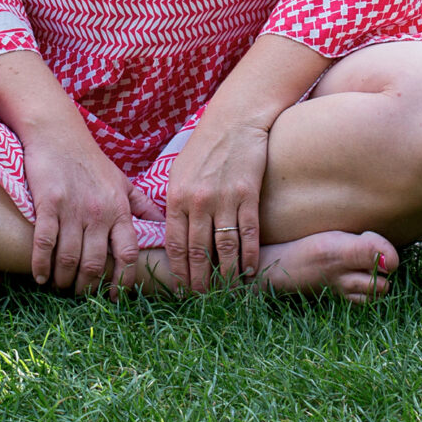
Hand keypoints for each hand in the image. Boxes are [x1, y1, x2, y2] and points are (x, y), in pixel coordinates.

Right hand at [21, 125, 157, 293]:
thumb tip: (163, 226)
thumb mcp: (122, 182)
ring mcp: (73, 209)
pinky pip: (45, 243)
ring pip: (69, 258)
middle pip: (95, 263)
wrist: (58, 133)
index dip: (122, 280)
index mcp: (119, 209)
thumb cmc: (91, 160)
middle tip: (79, 294)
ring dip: (63, 279)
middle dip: (86, 286)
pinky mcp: (49, 204)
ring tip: (59, 285)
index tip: (114, 296)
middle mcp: (99, 212)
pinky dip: (41, 265)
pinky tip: (39, 276)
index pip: (127, 254)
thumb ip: (142, 206)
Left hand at [164, 113, 269, 293]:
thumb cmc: (204, 148)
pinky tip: (251, 271)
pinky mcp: (246, 195)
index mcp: (175, 197)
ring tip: (228, 292)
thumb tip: (170, 235)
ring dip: (226, 275)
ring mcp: (222, 199)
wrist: (234, 121)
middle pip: (197, 252)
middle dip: (200, 280)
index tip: (183, 288)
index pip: (174, 244)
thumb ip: (174, 204)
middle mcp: (196, 201)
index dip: (179, 271)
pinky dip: (249, 257)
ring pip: (224, 248)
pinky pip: (247, 234)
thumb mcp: (179, 172)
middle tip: (203, 299)